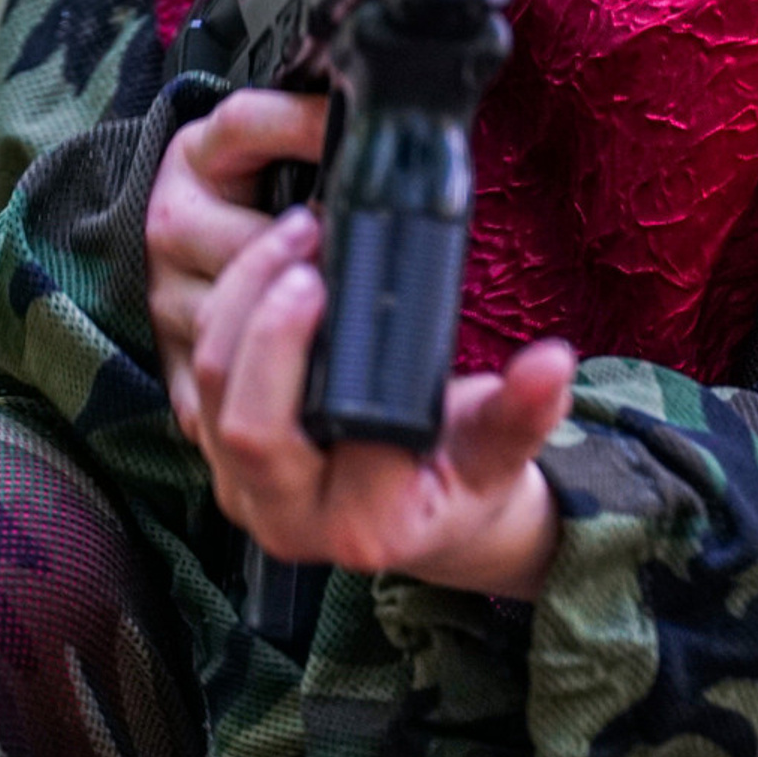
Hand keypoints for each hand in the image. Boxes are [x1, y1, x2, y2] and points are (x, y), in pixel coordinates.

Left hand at [146, 91, 573, 596]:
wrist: (439, 522)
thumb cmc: (470, 483)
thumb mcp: (504, 453)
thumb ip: (524, 410)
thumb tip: (552, 364)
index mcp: (355, 520)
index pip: (290, 435)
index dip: (290, 345)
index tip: (325, 271)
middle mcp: (285, 516)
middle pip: (234, 410)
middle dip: (255, 310)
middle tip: (303, 235)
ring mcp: (248, 490)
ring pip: (208, 390)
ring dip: (237, 301)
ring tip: (292, 234)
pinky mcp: (231, 459)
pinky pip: (205, 384)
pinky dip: (228, 317)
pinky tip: (272, 265)